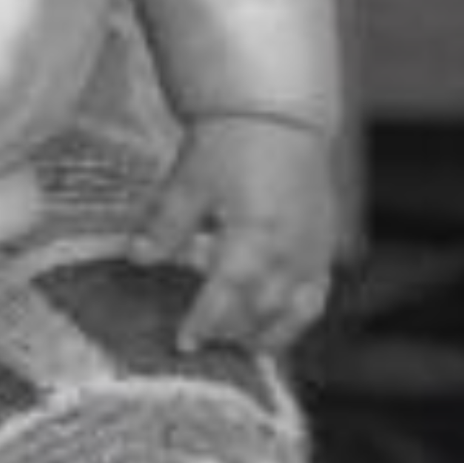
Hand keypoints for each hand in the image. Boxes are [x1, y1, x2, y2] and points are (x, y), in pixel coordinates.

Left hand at [128, 112, 337, 352]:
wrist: (278, 117)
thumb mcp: (190, 179)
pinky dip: (293, 318)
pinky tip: (270, 325)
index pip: (229, 293)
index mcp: (255, 233)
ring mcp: (313, 251)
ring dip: (265, 333)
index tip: (183, 343)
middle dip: (230, 333)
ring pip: (295, 311)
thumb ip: (166, 223)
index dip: (206, 322)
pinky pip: (315, 297)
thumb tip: (138, 256)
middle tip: (202, 344)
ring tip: (235, 345)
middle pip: (261, 310)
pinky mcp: (325, 247)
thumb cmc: (231, 143)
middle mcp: (290, 249)